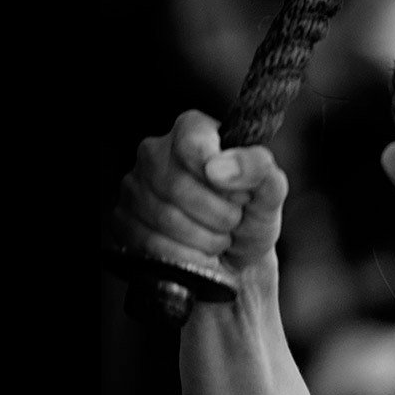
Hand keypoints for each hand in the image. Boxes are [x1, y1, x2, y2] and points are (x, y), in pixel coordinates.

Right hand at [112, 110, 287, 276]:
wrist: (239, 261)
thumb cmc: (251, 218)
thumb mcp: (270, 192)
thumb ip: (258, 169)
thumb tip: (217, 168)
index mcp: (192, 132)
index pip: (192, 144)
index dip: (221, 176)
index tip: (240, 195)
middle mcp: (155, 153)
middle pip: (177, 186)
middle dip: (219, 215)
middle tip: (234, 221)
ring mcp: (134, 187)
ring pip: (164, 218)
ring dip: (206, 239)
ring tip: (220, 237)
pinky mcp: (124, 221)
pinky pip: (152, 243)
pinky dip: (188, 256)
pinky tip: (201, 252)